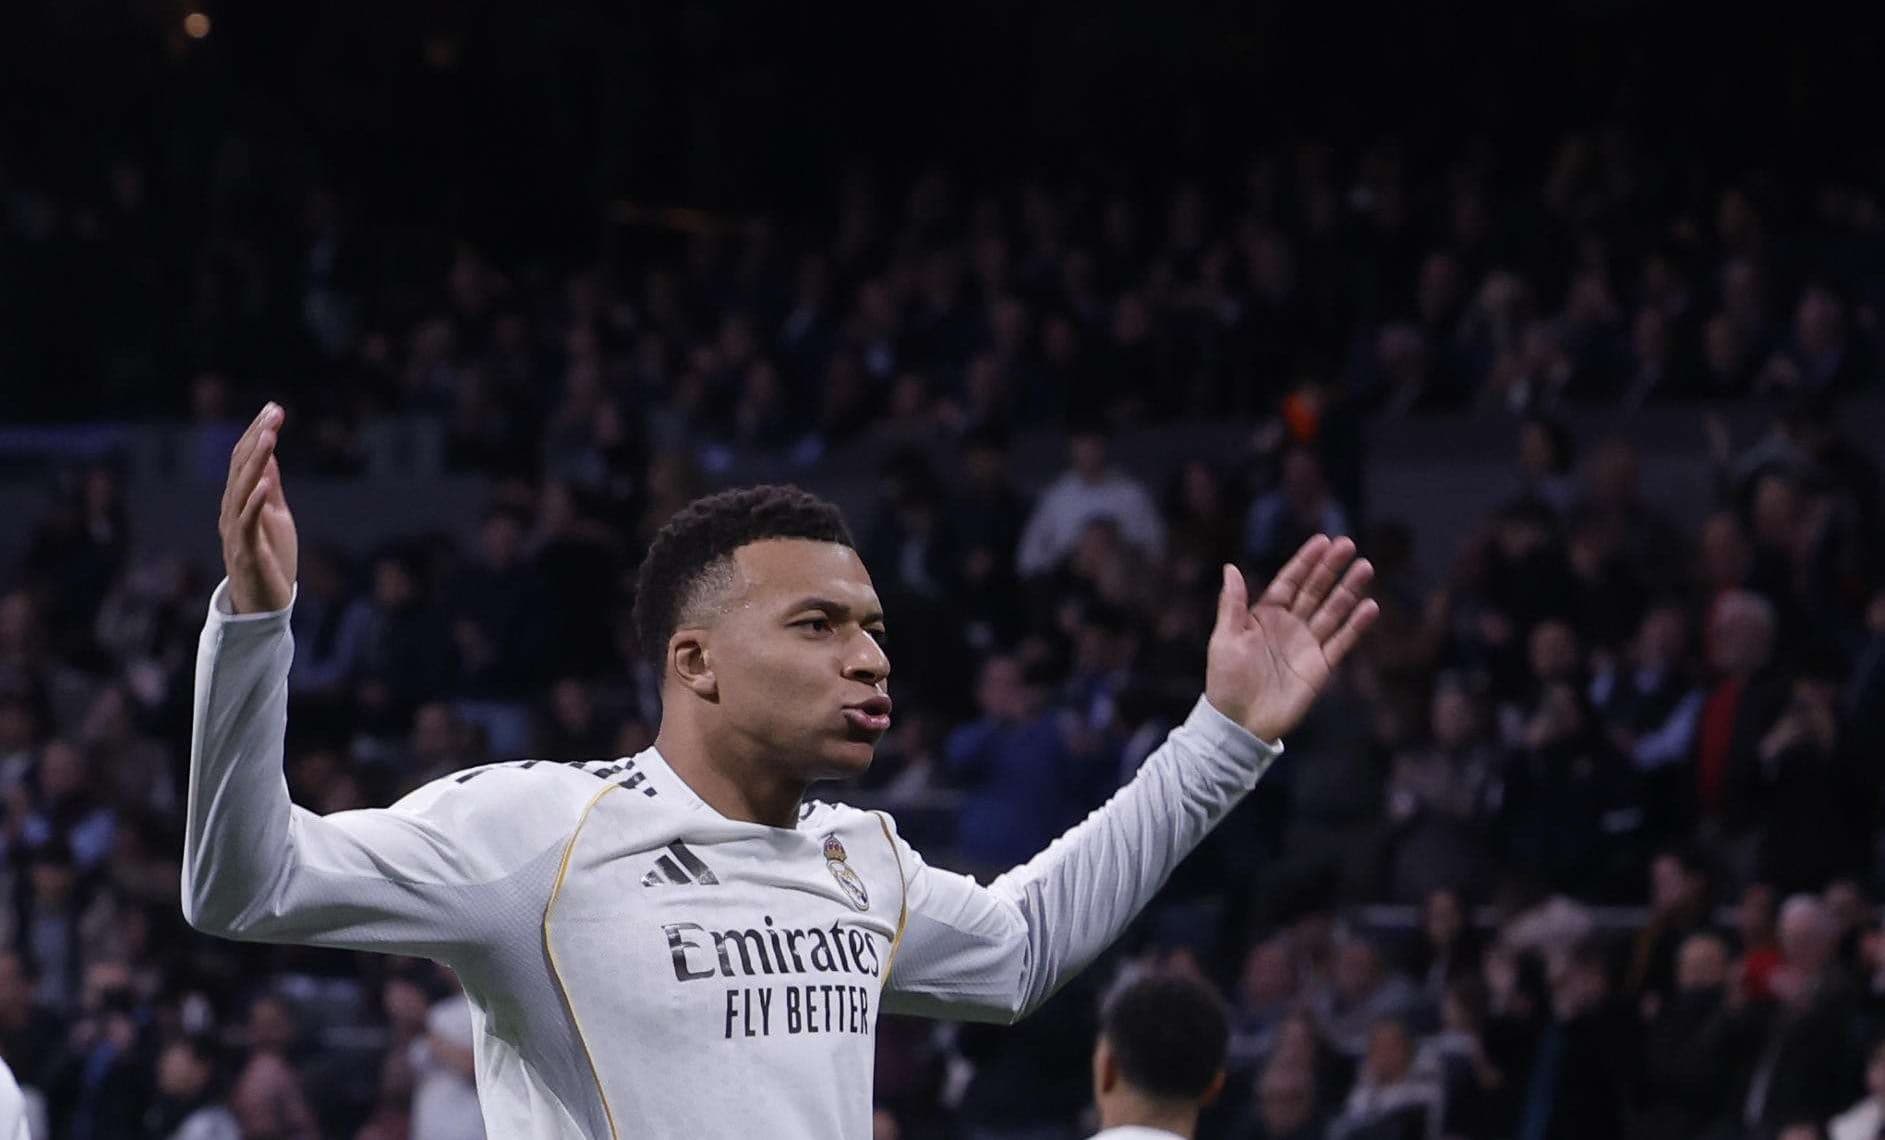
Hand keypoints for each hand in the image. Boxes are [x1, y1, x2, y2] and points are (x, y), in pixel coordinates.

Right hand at [219, 403, 297, 613]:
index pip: (244, 459)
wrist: (264, 606)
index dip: (258, 432)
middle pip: (241, 467)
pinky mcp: (246, 551)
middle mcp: (232, 511)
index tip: (274, 408)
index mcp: (239, 501)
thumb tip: (269, 454)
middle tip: (274, 411)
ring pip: (241, 489)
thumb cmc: (270, 560)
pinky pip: (247, 523)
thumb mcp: (275, 516)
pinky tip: (265, 483)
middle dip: (257, 437)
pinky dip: (255, 501)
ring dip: (256, 461)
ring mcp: (236, 531)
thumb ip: (270, 487)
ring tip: (270, 436)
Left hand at [1206, 536, 1378, 742]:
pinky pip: (1341, 641)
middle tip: (1349, 544)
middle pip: (1315, 590)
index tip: (1322, 541)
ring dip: (1349, 590)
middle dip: (1331, 568)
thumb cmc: (1226, 680)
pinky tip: (1370, 606)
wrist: (1240, 723)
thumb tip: (1230, 567)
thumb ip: (1232, 604)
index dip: (1305, 562)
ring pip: (1332, 611)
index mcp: (1264, 615)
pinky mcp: (1320, 666)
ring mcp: (1307, 644)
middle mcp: (1289, 625)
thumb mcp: (1225, 638)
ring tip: (1365, 567)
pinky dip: (1356, 625)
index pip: (1290, 582)